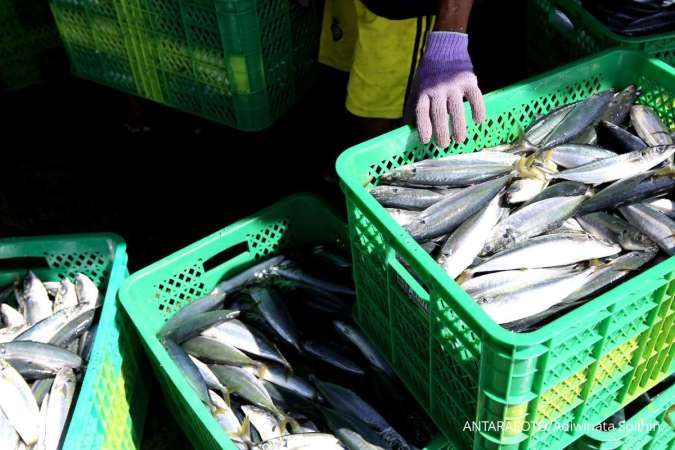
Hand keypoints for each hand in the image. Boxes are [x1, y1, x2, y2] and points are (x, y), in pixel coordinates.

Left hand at [405, 32, 484, 147]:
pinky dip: (478, 109)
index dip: (424, 127)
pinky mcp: (468, 80)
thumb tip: (407, 125)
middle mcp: (438, 88)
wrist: (445, 47)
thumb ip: (413, 104)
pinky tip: (478, 121)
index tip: (426, 140)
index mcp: (424, 91)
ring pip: (456, 108)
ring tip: (460, 139)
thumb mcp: (417, 86)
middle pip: (439, 113)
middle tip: (444, 145)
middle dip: (441, 131)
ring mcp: (454, 84)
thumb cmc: (429, 72)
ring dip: (458, 126)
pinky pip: (475, 97)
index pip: (422, 112)